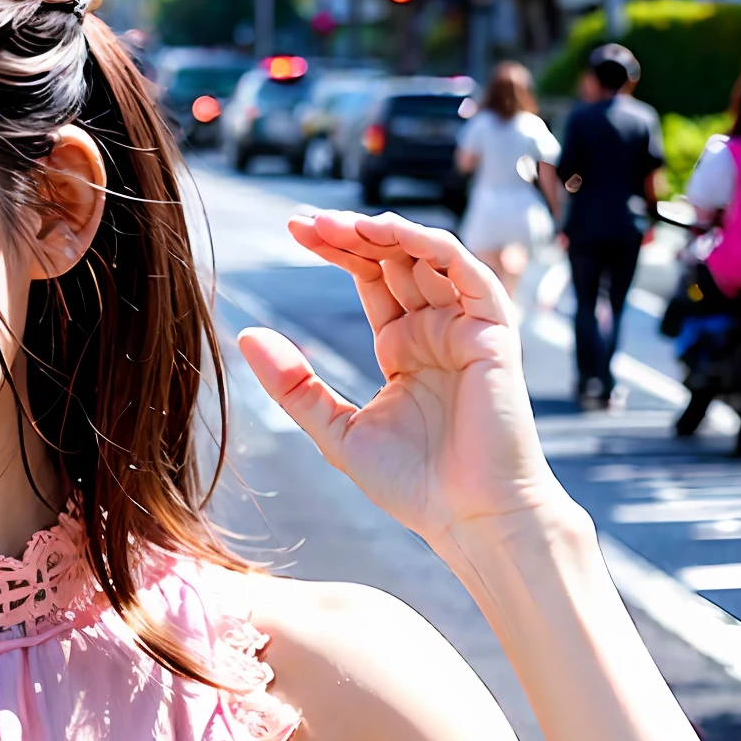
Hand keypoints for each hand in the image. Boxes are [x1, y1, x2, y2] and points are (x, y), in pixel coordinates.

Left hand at [237, 211, 560, 551]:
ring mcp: (466, 327)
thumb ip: (294, 385)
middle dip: (350, 234)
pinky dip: (430, 245)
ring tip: (336, 225)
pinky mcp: (494, 332)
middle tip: (305, 222)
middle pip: (393, 258)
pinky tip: (388, 233)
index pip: (370, 278)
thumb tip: (247, 335)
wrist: (470, 518)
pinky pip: (466, 271)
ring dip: (384, 231)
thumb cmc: (414, 484)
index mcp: (402, 347)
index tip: (293, 230)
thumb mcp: (336, 430)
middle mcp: (435, 329)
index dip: (336, 250)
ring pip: (428, 255)